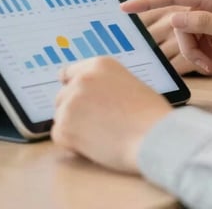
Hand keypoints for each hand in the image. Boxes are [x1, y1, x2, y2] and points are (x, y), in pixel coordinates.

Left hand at [51, 57, 171, 172]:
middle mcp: (81, 79)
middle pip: (62, 96)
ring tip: (98, 136)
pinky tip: (92, 146)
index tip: (75, 99)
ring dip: (73, 128)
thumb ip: (104, 84)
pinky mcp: (65, 127)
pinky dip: (71, 144)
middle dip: (73, 110)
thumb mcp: (127, 83)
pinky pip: (58, 136)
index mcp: (99, 65)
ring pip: (60, 117)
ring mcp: (71, 102)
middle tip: (93, 125)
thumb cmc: (149, 114)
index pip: (69, 73)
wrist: (153, 135)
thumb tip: (90, 97)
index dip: (72, 88)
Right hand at [123, 0, 211, 77]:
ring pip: (190, 36)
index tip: (125, 8)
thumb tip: (174, 17)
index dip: (148, 1)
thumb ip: (201, 23)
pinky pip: (202, 44)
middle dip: (188, 46)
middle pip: (182, 23)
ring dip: (198, 54)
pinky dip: (207, 56)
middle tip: (206, 63)